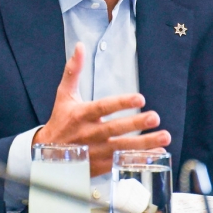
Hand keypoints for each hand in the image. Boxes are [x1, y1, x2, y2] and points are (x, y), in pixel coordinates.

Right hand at [33, 42, 170, 175]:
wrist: (48, 154)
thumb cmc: (60, 120)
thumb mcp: (64, 94)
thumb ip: (74, 70)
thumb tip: (80, 46)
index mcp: (80, 115)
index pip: (103, 107)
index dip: (121, 103)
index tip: (140, 98)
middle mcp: (89, 134)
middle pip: (115, 129)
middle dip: (135, 123)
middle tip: (155, 117)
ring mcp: (95, 152)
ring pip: (122, 148)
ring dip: (144, 143)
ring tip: (164, 136)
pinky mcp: (100, 165)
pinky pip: (122, 162)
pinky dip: (140, 160)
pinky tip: (157, 154)